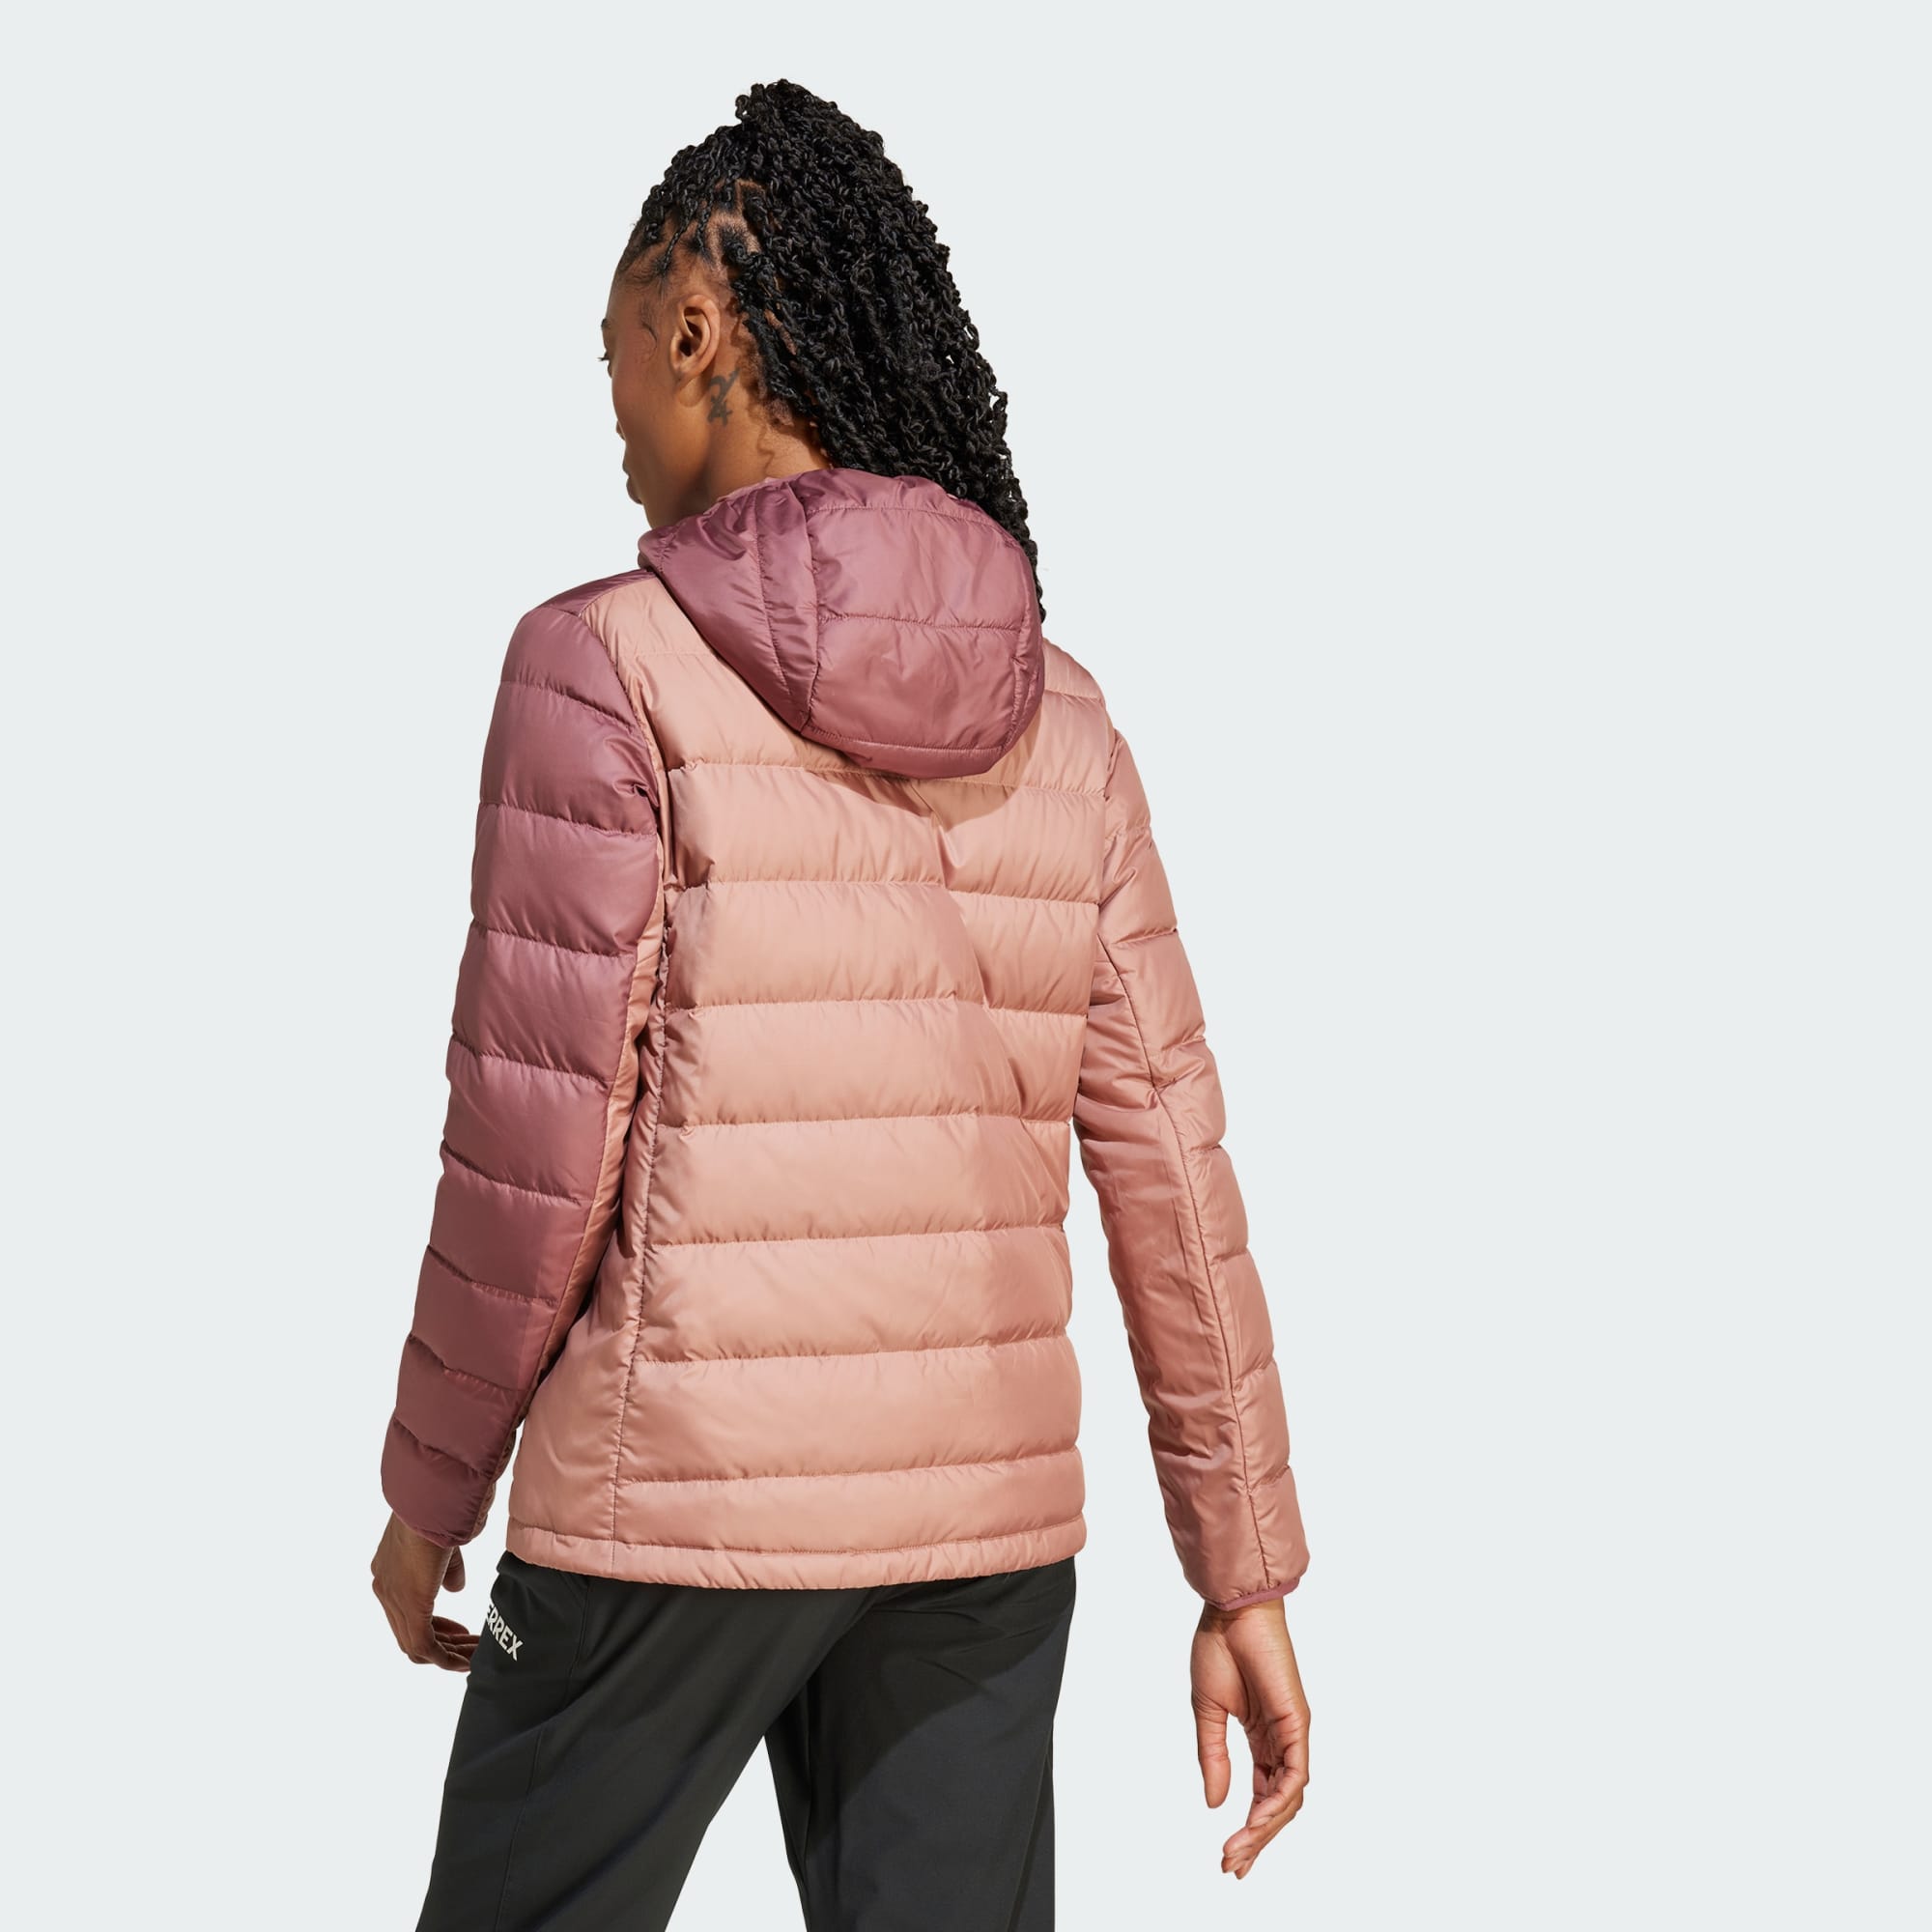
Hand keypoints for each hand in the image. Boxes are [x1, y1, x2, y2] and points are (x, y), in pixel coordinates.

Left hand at [371, 1510, 476, 1671]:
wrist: (431, 1503)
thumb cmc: (440, 1512)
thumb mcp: (444, 1546)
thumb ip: (447, 1572)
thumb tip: (455, 1589)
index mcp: (387, 1572)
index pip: (406, 1613)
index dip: (435, 1625)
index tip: (460, 1631)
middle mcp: (385, 1589)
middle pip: (408, 1634)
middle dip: (443, 1643)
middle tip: (468, 1645)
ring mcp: (393, 1599)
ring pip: (415, 1645)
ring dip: (446, 1654)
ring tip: (472, 1655)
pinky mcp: (411, 1606)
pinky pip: (424, 1646)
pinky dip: (445, 1658)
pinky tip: (465, 1661)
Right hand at [1192, 1596, 1310, 1877]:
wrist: (1230, 1612)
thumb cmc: (1219, 1649)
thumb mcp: (1208, 1713)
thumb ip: (1213, 1757)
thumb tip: (1216, 1804)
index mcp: (1261, 1737)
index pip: (1262, 1793)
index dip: (1248, 1828)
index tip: (1228, 1857)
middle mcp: (1280, 1740)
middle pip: (1278, 1803)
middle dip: (1256, 1839)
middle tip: (1233, 1866)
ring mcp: (1292, 1733)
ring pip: (1289, 1796)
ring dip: (1265, 1828)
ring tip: (1239, 1850)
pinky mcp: (1297, 1723)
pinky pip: (1294, 1774)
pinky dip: (1278, 1801)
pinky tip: (1257, 1819)